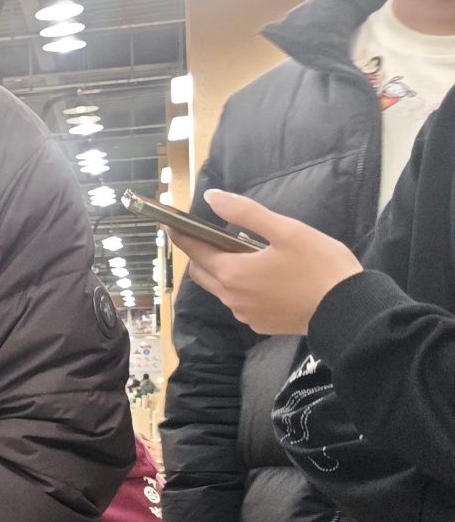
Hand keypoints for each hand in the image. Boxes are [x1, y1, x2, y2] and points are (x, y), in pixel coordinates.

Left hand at [174, 191, 362, 336]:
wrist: (348, 310)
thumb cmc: (319, 266)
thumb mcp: (285, 230)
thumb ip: (245, 212)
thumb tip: (211, 197)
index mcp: (232, 273)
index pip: (196, 251)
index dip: (183, 236)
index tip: (173, 225)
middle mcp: (232, 298)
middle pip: (203, 273)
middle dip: (200, 255)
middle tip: (209, 237)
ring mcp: (245, 315)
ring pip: (221, 289)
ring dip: (222, 272)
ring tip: (241, 254)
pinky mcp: (260, 325)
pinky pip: (239, 303)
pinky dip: (240, 288)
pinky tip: (260, 278)